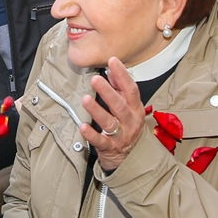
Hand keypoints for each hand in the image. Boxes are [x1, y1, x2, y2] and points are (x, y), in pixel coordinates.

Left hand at [79, 57, 145, 171]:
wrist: (132, 157)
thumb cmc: (128, 126)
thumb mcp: (129, 107)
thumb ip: (120, 88)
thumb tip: (111, 69)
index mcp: (135, 109)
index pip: (131, 90)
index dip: (122, 75)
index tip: (113, 61)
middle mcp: (130, 121)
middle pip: (120, 105)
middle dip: (108, 91)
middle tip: (95, 79)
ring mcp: (121, 136)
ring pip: (109, 122)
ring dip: (97, 110)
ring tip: (85, 99)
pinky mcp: (110, 148)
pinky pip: (100, 141)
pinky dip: (91, 134)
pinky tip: (83, 126)